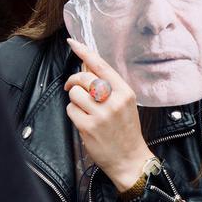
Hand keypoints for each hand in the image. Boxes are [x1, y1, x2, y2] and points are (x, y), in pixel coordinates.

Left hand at [64, 38, 154, 193]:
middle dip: (73, 81)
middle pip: (83, 78)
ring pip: (75, 93)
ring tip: (84, 110)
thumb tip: (85, 66)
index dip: (84, 51)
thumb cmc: (125, 129)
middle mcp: (113, 101)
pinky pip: (71, 110)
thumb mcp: (124, 103)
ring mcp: (100, 114)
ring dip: (75, 100)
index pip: (101, 65)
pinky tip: (84, 121)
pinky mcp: (88, 127)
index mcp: (124, 92)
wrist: (129, 159)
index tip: (72, 43)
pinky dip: (74, 113)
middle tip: (73, 87)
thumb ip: (107, 85)